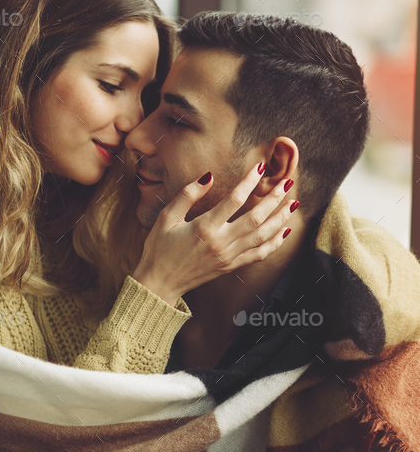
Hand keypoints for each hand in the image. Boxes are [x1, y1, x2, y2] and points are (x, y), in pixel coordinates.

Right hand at [132, 163, 296, 305]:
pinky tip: (283, 232)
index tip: (259, 168)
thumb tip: (208, 177)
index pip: (234, 200)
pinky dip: (274, 244)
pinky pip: (259, 255)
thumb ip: (188, 195)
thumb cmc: (159, 249)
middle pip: (256, 217)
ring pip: (262, 236)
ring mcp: (228, 257)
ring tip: (292, 203)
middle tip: (287, 182)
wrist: (159, 284)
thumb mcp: (167, 217)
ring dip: (280, 218)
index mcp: (204, 228)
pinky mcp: (230, 267)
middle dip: (274, 198)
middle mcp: (220, 243)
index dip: (249, 182)